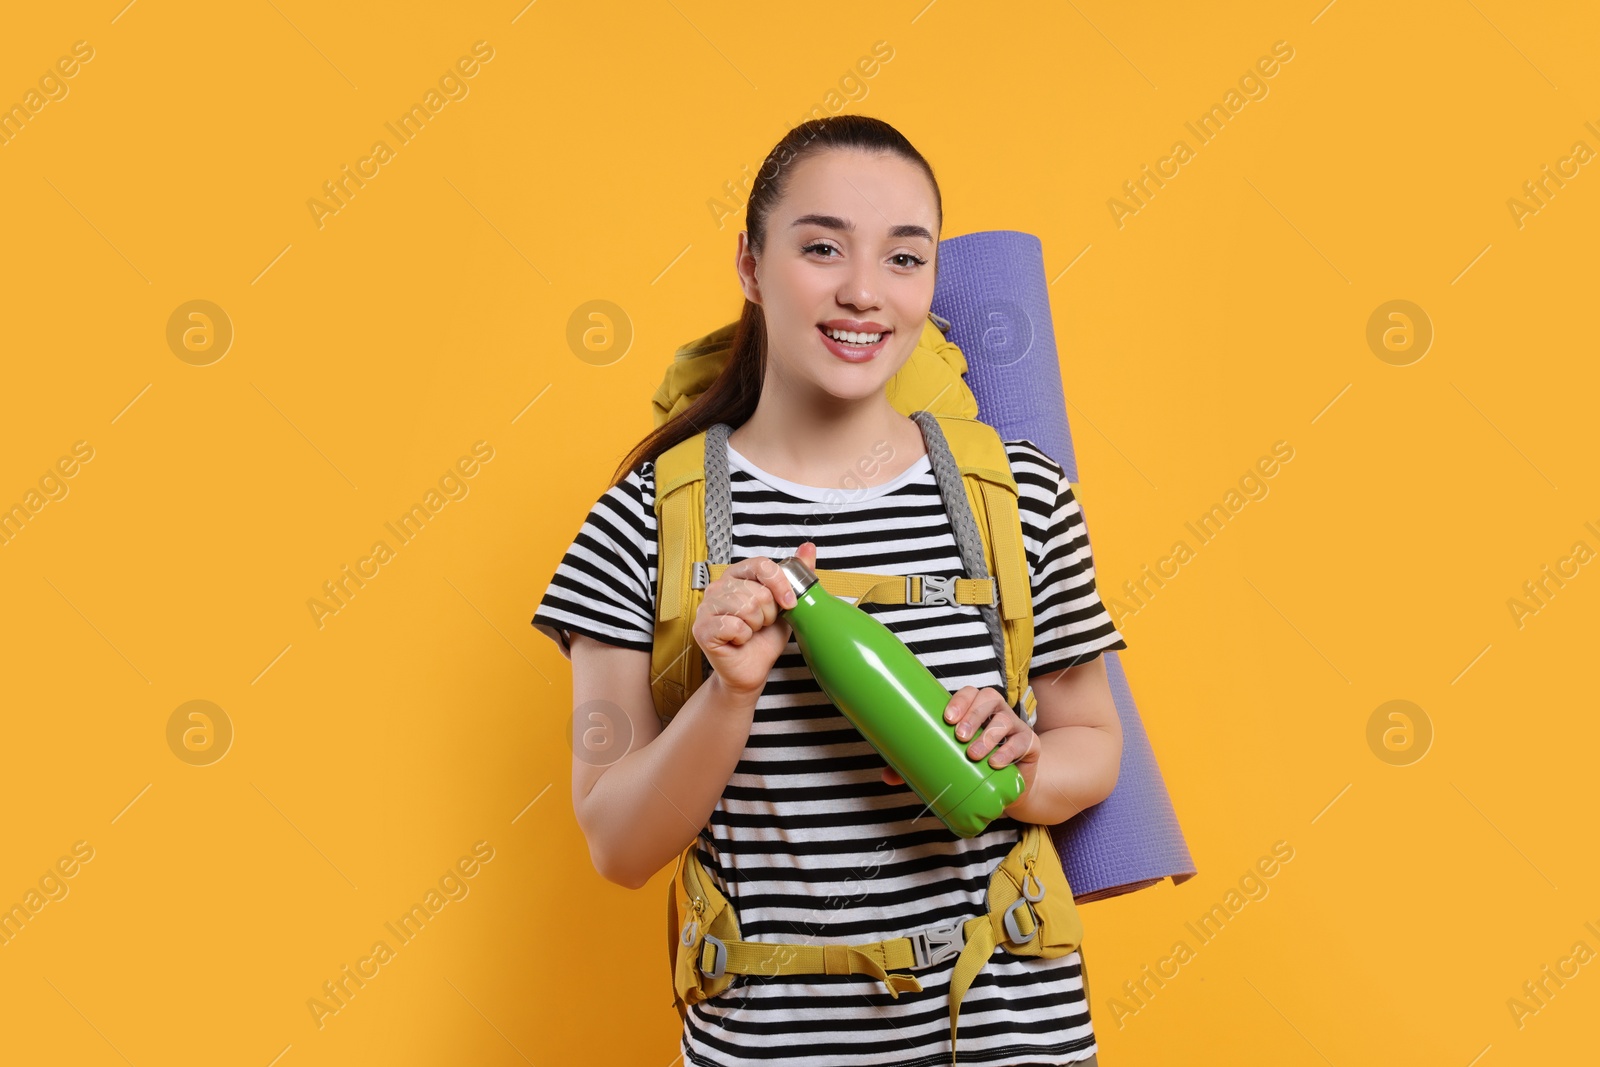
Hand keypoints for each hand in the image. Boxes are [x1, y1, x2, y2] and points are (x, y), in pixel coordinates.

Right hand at [694, 542, 817, 700]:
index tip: (789, 603)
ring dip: (757, 625)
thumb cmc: (765, 637)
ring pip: (746, 607)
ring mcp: (706, 607)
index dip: (780, 585)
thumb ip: (797, 575)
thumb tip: (808, 547)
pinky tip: (739, 640)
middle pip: (757, 591)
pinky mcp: (702, 628)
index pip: (761, 565)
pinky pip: (735, 626)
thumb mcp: (786, 604)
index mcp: (737, 575)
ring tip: (751, 631)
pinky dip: (744, 637)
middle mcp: (718, 587)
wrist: (753, 669)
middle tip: (761, 624)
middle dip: (768, 613)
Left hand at [881, 686, 1041, 794]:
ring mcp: (1014, 727)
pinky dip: (1009, 751)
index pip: (969, 693)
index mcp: (974, 709)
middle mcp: (995, 712)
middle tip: (958, 735)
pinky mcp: (1029, 744)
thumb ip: (919, 764)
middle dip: (972, 715)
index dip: (959, 700)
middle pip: (988, 698)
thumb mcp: (947, 762)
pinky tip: (996, 763)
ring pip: (1004, 719)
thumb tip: (886, 777)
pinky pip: (1022, 742)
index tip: (946, 718)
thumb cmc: (972, 767)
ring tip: (974, 753)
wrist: (1008, 787)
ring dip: (988, 735)